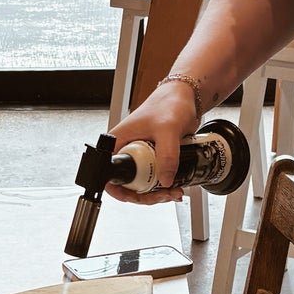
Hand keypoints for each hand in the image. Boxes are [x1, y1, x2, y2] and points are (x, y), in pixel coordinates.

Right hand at [105, 81, 200, 203]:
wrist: (185, 97)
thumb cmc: (169, 103)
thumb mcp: (168, 129)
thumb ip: (167, 155)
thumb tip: (165, 179)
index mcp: (118, 141)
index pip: (108, 174)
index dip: (119, 190)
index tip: (135, 196)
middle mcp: (126, 149)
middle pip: (127, 184)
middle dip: (145, 195)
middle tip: (162, 194)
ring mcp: (139, 155)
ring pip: (141, 184)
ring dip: (156, 193)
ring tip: (173, 191)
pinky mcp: (152, 158)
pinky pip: (154, 179)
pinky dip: (164, 186)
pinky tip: (174, 187)